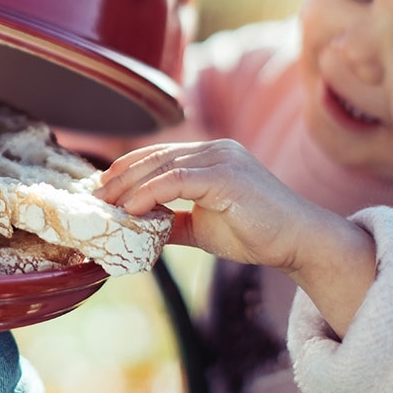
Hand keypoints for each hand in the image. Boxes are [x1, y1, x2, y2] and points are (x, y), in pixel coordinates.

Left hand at [95, 139, 376, 335]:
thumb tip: (139, 228)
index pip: (160, 154)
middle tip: (95, 195)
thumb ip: (173, 221)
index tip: (102, 187)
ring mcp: (222, 158)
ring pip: (163, 166)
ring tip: (106, 204)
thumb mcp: (203, 225)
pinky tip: (132, 208)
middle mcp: (216, 149)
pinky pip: (178, 181)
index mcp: (211, 156)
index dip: (128, 168)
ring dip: (129, 186)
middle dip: (121, 176)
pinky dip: (150, 193)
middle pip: (156, 157)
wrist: (297, 242)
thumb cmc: (256, 233)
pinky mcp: (227, 176)